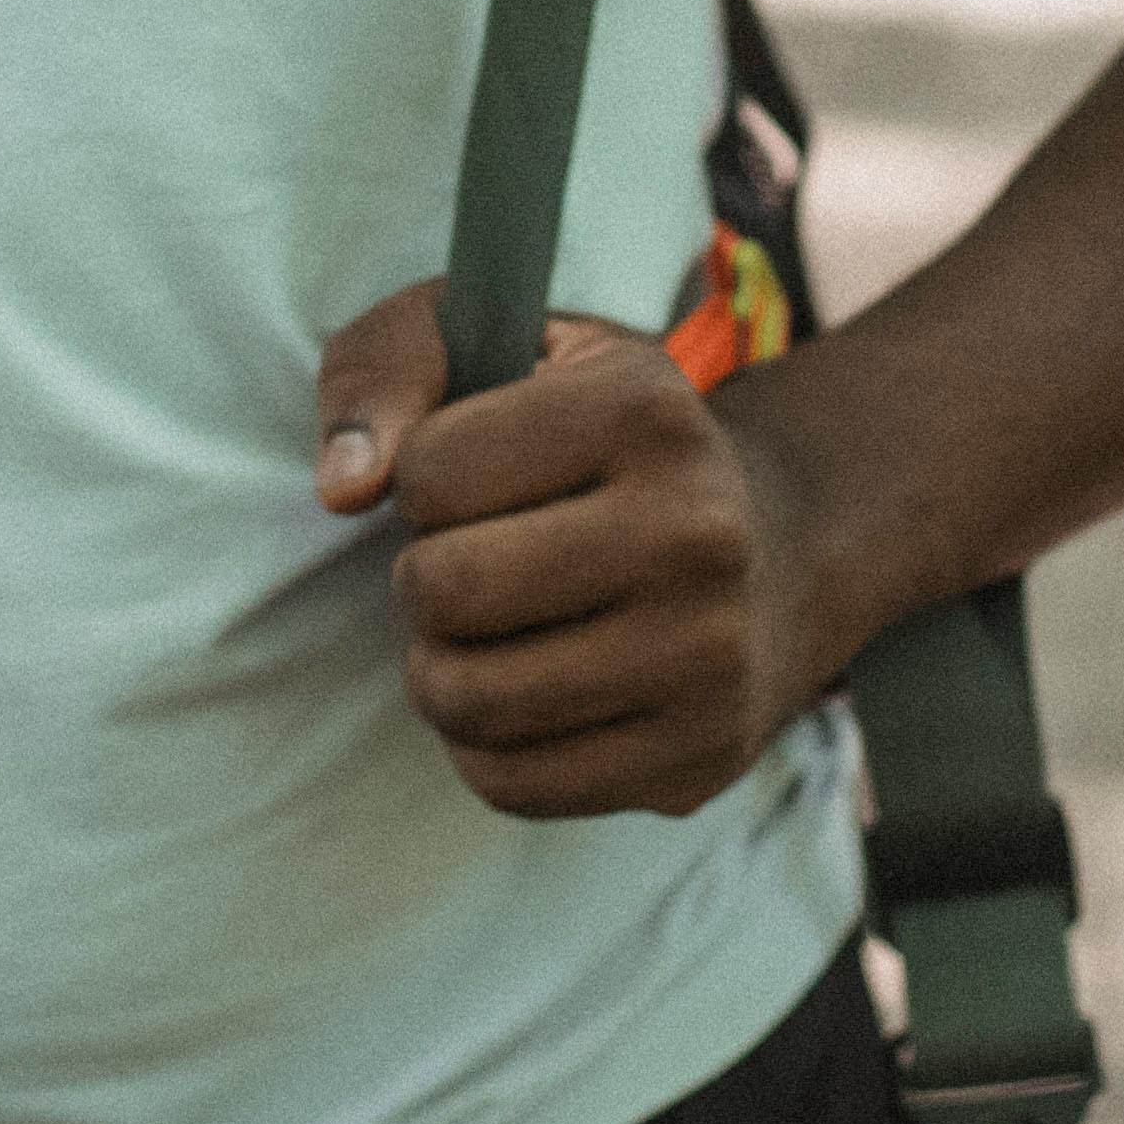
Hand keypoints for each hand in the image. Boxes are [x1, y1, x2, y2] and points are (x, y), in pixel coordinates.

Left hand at [315, 284, 830, 821]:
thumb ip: (386, 364)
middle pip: (446, 589)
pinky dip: (483, 744)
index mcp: (647, 409)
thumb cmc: (596, 436)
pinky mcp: (697, 759)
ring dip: (440, 668)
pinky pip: (512, 784)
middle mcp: (698, 531)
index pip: (429, 470)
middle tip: (468, 563)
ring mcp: (709, 657)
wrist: (779, 545)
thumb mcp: (501, 339)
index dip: (423, 475)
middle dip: (424, 579)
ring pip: (470, 699)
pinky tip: (525, 689)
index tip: (477, 473)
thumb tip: (344, 488)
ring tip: (482, 631)